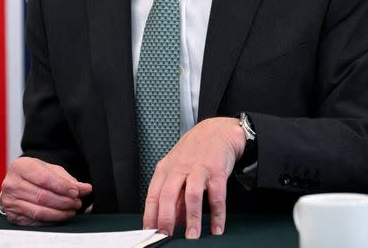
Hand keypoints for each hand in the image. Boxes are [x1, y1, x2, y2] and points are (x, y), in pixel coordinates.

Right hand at [0, 157, 91, 225]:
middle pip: (42, 196)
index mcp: (21, 167)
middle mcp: (11, 184)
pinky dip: (51, 221)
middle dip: (64, 201)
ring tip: (71, 210)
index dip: (62, 187)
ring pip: (39, 211)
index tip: (76, 192)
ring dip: (60, 213)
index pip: (44, 179)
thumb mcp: (50, 170)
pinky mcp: (12, 215)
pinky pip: (35, 222)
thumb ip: (67, 179)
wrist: (18, 182)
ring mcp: (10, 201)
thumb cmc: (35, 174)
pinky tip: (60, 216)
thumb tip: (85, 188)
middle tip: (77, 202)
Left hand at [142, 117, 246, 238]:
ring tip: (192, 235)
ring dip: (192, 218)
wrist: (217, 130)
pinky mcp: (217, 171)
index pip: (153, 195)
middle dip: (166, 218)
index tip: (150, 232)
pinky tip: (217, 227)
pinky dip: (217, 214)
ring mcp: (199, 169)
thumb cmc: (195, 151)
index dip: (150, 215)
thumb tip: (171, 219)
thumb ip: (174, 194)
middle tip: (166, 236)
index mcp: (166, 169)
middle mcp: (180, 168)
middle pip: (169, 195)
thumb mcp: (178, 168)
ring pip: (192, 196)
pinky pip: (217, 196)